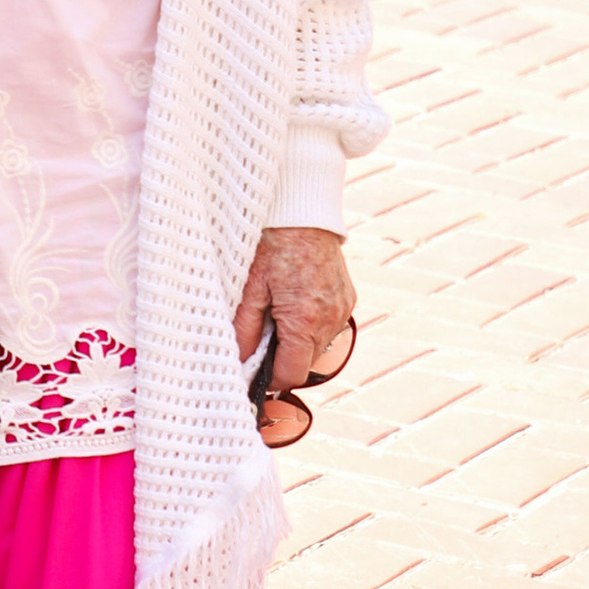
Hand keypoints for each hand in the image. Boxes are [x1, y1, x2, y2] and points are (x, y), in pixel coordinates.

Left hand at [232, 226, 354, 391]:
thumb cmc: (271, 244)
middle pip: (305, 363)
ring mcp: (342, 309)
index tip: (254, 368)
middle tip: (261, 331)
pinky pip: (328, 325)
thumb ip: (244, 330)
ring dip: (297, 339)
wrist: (302, 211)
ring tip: (277, 311)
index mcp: (304, 320)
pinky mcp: (347, 298)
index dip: (270, 378)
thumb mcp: (248, 288)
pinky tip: (295, 301)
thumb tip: (241, 362)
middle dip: (282, 356)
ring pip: (317, 346)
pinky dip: (310, 323)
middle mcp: (330, 319)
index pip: (291, 375)